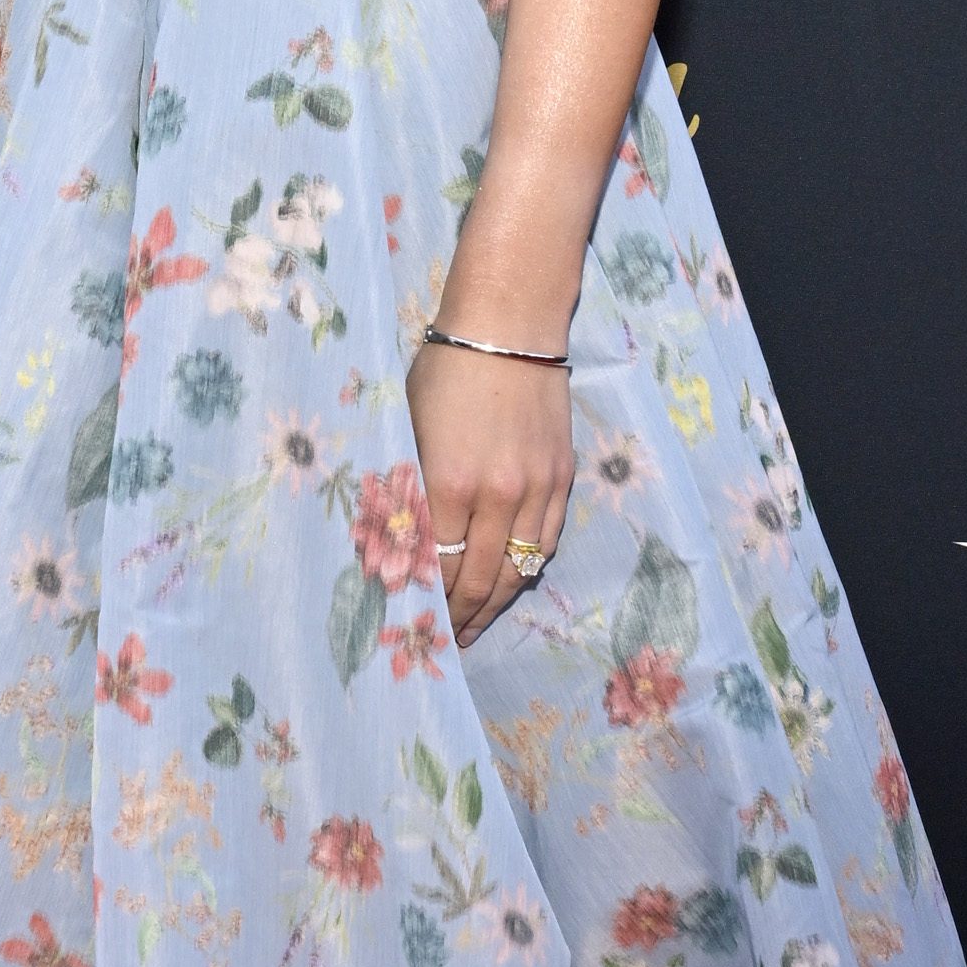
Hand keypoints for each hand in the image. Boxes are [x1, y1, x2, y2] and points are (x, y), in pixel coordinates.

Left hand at [405, 337, 573, 646]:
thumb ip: (412, 485)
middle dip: (460, 616)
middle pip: (478, 578)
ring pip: (517, 570)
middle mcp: (497, 495)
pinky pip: (545, 543)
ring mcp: (536, 489)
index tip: (417, 622)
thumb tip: (402, 542)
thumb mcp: (411, 425)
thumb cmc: (445, 370)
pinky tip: (509, 583)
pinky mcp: (563, 479)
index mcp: (449, 481)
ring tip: (476, 624)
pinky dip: (526, 570)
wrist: (509, 328)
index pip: (437, 564)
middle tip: (447, 638)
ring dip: (495, 603)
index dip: (428, 601)